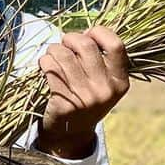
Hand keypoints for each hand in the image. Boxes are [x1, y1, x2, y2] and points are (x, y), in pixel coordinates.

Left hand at [36, 25, 129, 158]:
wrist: (71, 133)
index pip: (116, 45)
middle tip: (65, 44)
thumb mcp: (104, 83)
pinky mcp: (64, 102)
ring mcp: (85, 97)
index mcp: (120, 82)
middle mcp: (106, 90)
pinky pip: (50, 68)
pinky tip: (45, 66)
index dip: (99, 32)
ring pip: (64, 54)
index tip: (88, 35)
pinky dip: (44, 62)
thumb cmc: (86, 98)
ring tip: (53, 55)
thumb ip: (102, 58)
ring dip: (54, 49)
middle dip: (70, 38)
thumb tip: (86, 31)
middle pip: (86, 45)